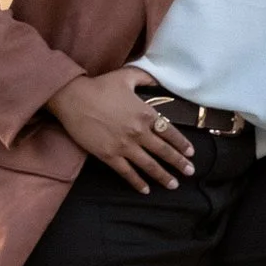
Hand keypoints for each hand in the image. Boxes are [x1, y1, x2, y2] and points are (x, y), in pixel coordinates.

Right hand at [48, 69, 195, 194]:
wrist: (74, 98)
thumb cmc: (101, 85)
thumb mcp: (128, 76)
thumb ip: (147, 78)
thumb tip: (159, 78)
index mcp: (146, 114)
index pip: (170, 132)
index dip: (182, 144)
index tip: (191, 153)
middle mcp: (139, 132)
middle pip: (164, 151)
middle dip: (179, 163)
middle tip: (190, 172)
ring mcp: (124, 146)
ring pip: (149, 165)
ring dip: (163, 176)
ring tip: (174, 185)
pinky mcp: (109, 155)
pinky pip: (127, 172)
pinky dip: (137, 182)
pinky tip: (146, 190)